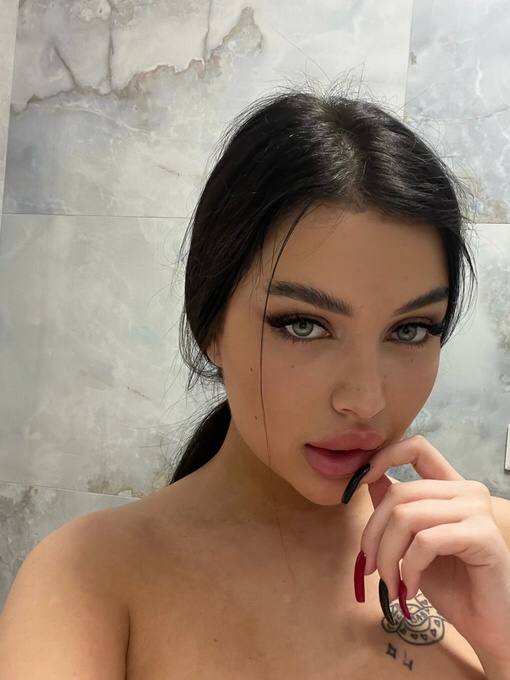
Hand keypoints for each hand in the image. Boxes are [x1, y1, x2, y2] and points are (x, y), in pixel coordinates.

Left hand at [357, 434, 509, 663]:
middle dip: (373, 533)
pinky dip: (409, 568)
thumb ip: (396, 510)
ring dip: (388, 556)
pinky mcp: (481, 535)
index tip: (359, 481)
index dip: (384, 456)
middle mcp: (466, 491)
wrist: (485, 624)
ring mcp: (476, 510)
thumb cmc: (450, 584)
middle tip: (369, 566)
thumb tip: (368, 478)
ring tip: (389, 583)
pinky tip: (410, 588)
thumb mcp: (411, 543)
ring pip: (406, 517)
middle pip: (399, 493)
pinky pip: (425, 541)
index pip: (417, 447)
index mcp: (450, 486)